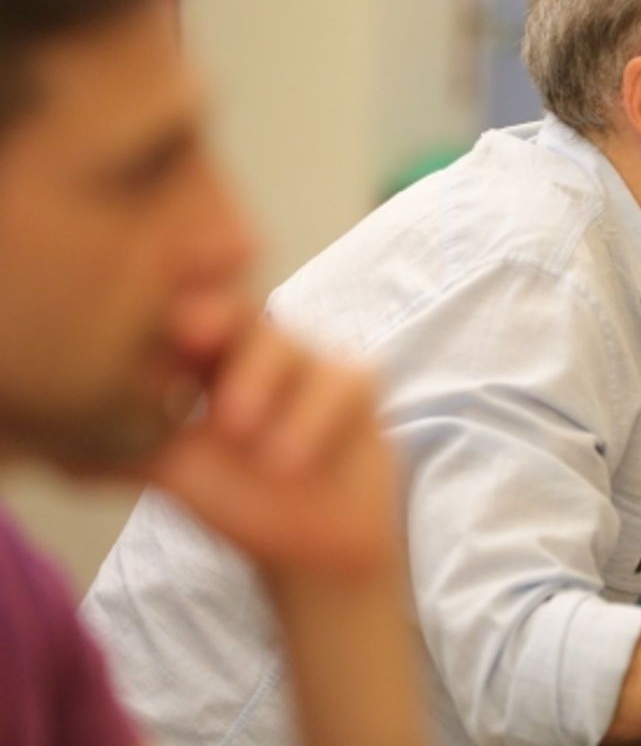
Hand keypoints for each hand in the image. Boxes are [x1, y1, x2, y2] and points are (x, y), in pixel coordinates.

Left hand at [143, 301, 398, 578]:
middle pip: (238, 314)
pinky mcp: (355, 385)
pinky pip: (338, 383)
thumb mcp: (177, 473)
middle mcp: (259, 355)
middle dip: (215, 319)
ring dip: (259, 381)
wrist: (314, 550)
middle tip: (189, 333)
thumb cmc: (243, 504)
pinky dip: (311, 419)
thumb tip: (66, 441)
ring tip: (236, 430)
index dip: (173, 307)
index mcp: (208, 366)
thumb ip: (133, 446)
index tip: (155, 320)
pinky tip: (287, 461)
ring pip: (286, 347)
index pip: (187, 320)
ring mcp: (310, 365)